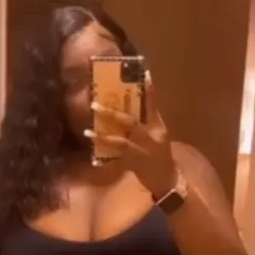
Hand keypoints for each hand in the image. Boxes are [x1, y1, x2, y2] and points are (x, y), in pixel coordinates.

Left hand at [87, 72, 177, 198]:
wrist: (167, 179)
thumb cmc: (160, 153)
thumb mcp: (158, 133)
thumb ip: (149, 116)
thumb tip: (139, 94)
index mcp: (157, 128)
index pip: (152, 105)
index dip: (149, 91)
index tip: (144, 74)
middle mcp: (151, 138)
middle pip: (131, 123)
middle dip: (112, 114)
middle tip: (94, 106)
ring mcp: (142, 153)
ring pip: (121, 143)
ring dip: (103, 137)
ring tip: (87, 131)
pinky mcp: (135, 166)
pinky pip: (117, 163)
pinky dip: (105, 161)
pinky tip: (94, 160)